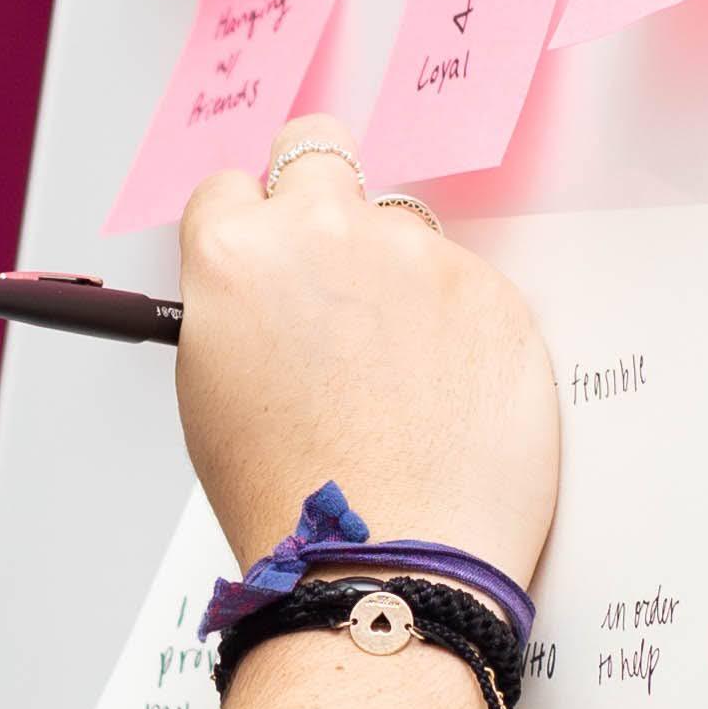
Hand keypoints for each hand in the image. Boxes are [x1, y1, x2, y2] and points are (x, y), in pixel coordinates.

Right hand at [169, 122, 559, 584]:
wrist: (387, 561)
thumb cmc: (292, 497)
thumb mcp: (213, 391)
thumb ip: (237, 309)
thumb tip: (264, 287)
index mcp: (236, 255)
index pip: (230, 187)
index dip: (247, 224)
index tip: (265, 254)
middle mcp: (325, 232)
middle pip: (317, 148)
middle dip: (319, 188)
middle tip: (331, 259)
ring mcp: (418, 256)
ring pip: (401, 229)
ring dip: (396, 276)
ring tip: (395, 377)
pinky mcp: (494, 290)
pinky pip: (466, 286)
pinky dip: (456, 329)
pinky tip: (441, 400)